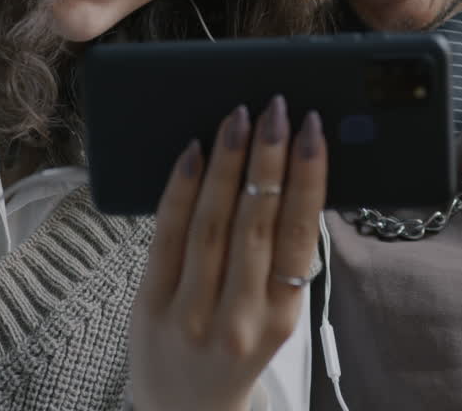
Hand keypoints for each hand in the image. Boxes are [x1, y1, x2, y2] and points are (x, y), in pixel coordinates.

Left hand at [130, 95, 326, 410]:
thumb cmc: (238, 352)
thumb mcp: (276, 317)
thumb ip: (283, 259)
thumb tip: (291, 176)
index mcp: (282, 317)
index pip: (300, 235)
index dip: (307, 177)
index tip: (312, 132)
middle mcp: (239, 318)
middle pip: (257, 222)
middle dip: (268, 157)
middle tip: (276, 109)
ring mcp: (190, 313)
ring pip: (212, 223)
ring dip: (227, 162)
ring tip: (238, 118)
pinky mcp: (149, 305)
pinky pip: (167, 235)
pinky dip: (182, 188)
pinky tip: (194, 151)